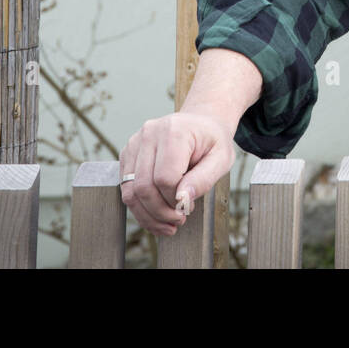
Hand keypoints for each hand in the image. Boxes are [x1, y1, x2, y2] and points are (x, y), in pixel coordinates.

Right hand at [119, 110, 235, 236]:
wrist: (201, 123)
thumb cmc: (213, 141)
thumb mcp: (222, 159)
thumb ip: (204, 179)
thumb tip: (182, 199)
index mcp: (174, 131)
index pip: (165, 178)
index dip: (175, 201)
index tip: (188, 207)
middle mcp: (150, 133)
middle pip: (143, 187)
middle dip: (160, 212)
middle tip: (178, 220)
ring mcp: (135, 142)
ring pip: (130, 191)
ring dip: (147, 215)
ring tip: (167, 224)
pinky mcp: (128, 154)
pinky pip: (126, 188)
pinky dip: (140, 208)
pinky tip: (156, 216)